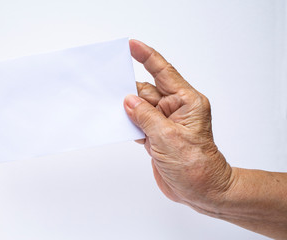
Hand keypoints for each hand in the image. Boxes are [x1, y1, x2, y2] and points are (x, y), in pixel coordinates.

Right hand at [124, 40, 232, 210]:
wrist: (201, 191)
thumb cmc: (196, 166)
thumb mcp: (168, 138)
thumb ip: (145, 117)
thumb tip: (128, 100)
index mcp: (186, 102)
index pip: (164, 72)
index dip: (147, 57)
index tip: (132, 45)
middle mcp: (175, 109)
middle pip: (147, 90)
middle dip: (129, 87)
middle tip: (107, 81)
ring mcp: (164, 123)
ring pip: (140, 107)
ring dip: (126, 107)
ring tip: (106, 103)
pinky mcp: (156, 136)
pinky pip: (138, 123)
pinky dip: (127, 122)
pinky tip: (116, 122)